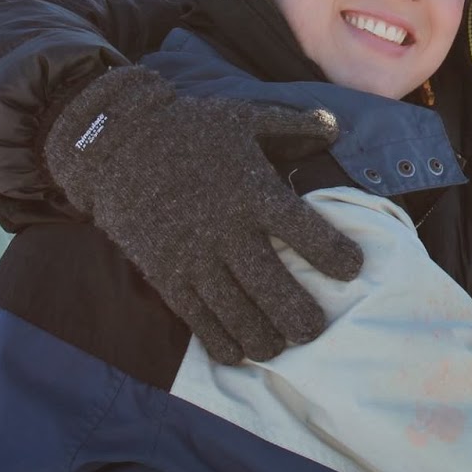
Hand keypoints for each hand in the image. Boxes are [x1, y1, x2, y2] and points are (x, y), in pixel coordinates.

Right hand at [42, 65, 361, 363]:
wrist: (118, 143)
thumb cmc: (191, 129)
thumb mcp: (246, 118)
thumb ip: (293, 125)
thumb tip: (334, 126)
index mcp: (255, 192)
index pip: (306, 232)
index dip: (334, 255)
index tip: (353, 268)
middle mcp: (228, 230)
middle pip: (274, 288)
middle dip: (301, 317)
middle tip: (316, 330)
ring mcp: (195, 257)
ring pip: (238, 313)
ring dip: (265, 338)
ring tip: (281, 346)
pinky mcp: (166, 274)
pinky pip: (198, 319)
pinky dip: (220, 342)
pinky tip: (238, 353)